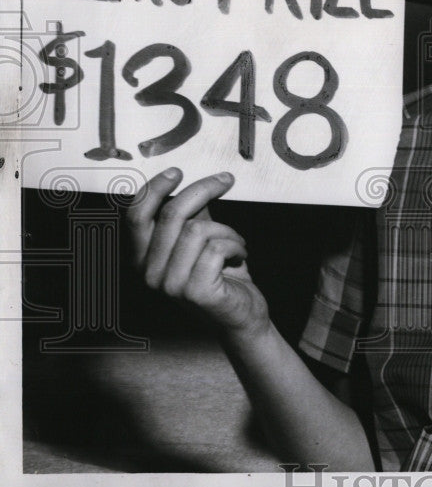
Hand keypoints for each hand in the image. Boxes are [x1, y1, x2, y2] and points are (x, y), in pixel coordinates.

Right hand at [126, 168, 268, 336]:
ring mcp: (169, 285)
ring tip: (235, 242)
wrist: (240, 314)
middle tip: (226, 180)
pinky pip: (217, 249)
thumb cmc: (220, 275)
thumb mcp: (200, 240)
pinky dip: (236, 245)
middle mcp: (148, 273)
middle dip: (203, 189)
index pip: (135, 215)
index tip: (177, 172)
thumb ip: (191, 216)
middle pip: (171, 214)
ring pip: (199, 230)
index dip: (154, 188)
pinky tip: (240, 256)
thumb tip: (194, 184)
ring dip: (227, 230)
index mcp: (143, 258)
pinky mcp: (195, 292)